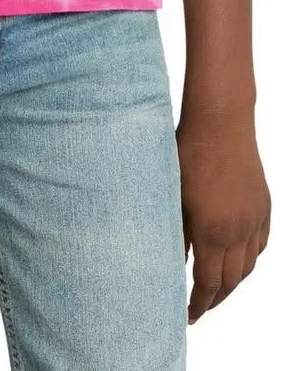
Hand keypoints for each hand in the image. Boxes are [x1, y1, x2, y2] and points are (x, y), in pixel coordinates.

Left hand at [176, 110, 269, 325]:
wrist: (221, 122)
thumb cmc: (188, 153)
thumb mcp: (173, 196)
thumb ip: (178, 233)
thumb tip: (178, 261)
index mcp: (212, 232)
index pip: (208, 284)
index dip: (199, 305)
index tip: (188, 315)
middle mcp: (238, 232)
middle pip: (230, 281)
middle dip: (214, 299)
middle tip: (200, 306)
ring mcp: (255, 219)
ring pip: (249, 266)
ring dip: (233, 281)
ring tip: (216, 285)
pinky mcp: (264, 205)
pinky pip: (261, 243)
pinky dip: (250, 257)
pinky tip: (238, 257)